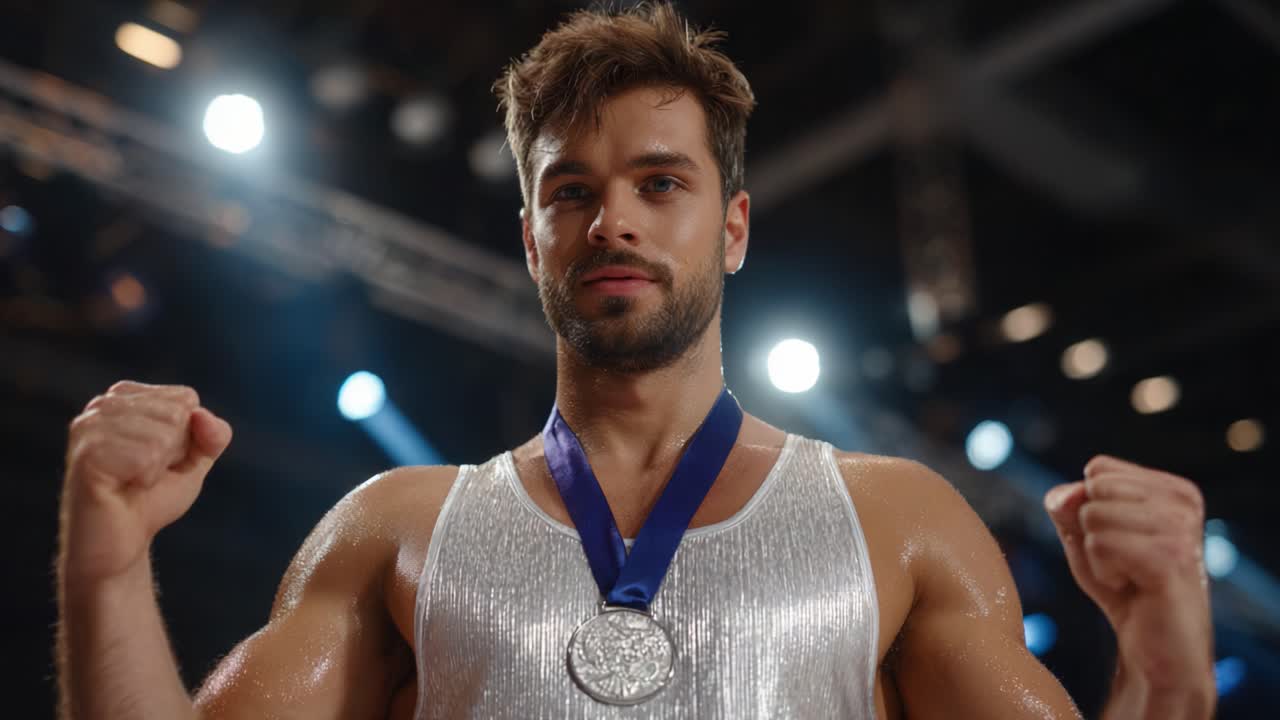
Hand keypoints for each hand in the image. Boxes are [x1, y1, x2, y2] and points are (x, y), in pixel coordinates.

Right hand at [62, 381, 232, 584]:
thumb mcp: (196, 461)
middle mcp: (104, 404)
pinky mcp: (86, 454)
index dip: (187, 438)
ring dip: (156, 468)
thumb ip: (213, 434)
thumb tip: (201, 415)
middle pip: (177, 414)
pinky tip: (122, 487)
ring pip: (162, 435)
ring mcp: (89, 427)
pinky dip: (144, 479)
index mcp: (127, 395)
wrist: (121, 542)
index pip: (187, 398)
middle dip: (173, 452)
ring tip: (132, 480)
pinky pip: (144, 457)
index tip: (160, 458)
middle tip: (144, 473)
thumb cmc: (154, 497)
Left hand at [1044, 456, 1213, 694]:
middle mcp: (1183, 502)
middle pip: (1093, 489)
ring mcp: (1181, 528)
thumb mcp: (1084, 538)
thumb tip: (1064, 495)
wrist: (1156, 649)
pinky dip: (1101, 572)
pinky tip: (1132, 588)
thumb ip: (1067, 506)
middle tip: (1124, 563)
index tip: (1119, 543)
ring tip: (1130, 576)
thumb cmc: (1123, 589)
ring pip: (1092, 516)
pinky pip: (1099, 544)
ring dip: (1097, 555)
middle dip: (1091, 531)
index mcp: (1172, 489)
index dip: (1089, 509)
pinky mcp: (1171, 558)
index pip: (1098, 468)